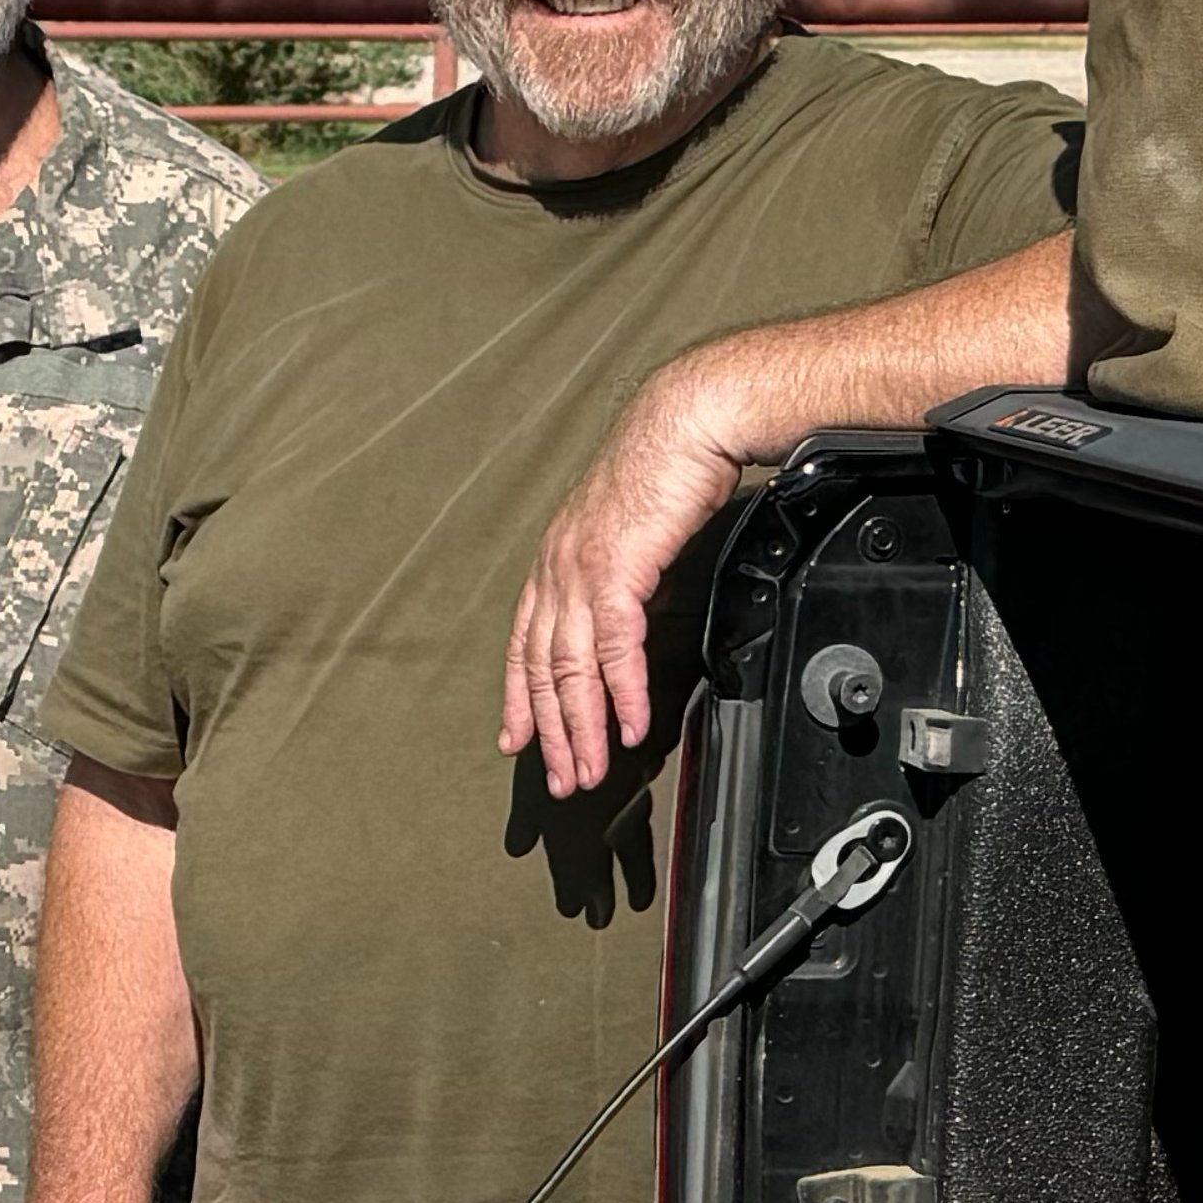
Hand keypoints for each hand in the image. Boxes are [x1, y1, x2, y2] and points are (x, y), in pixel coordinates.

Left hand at [504, 357, 748, 798]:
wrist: (687, 423)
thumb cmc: (665, 470)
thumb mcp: (628, 532)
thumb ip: (617, 577)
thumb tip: (627, 614)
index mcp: (554, 561)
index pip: (523, 645)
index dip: (517, 698)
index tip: (515, 741)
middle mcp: (556, 570)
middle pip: (545, 670)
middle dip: (550, 733)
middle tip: (560, 780)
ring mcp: (581, 571)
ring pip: (573, 670)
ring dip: (582, 728)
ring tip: (589, 772)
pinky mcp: (617, 571)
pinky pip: (616, 649)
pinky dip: (621, 694)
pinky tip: (629, 728)